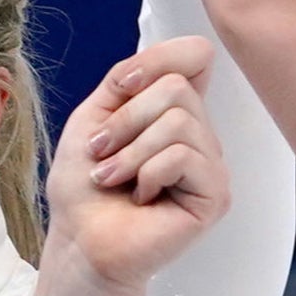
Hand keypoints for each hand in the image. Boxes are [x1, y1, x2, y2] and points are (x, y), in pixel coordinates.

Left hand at [45, 38, 227, 288]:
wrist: (80, 240)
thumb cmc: (84, 187)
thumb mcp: (94, 116)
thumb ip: (129, 78)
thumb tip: (172, 62)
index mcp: (174, 110)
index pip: (195, 55)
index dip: (158, 60)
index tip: (121, 89)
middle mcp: (199, 133)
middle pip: (177, 87)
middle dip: (126, 120)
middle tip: (102, 154)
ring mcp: (211, 164)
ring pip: (180, 121)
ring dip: (130, 152)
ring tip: (114, 179)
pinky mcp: (215, 195)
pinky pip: (183, 157)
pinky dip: (147, 174)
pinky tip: (141, 198)